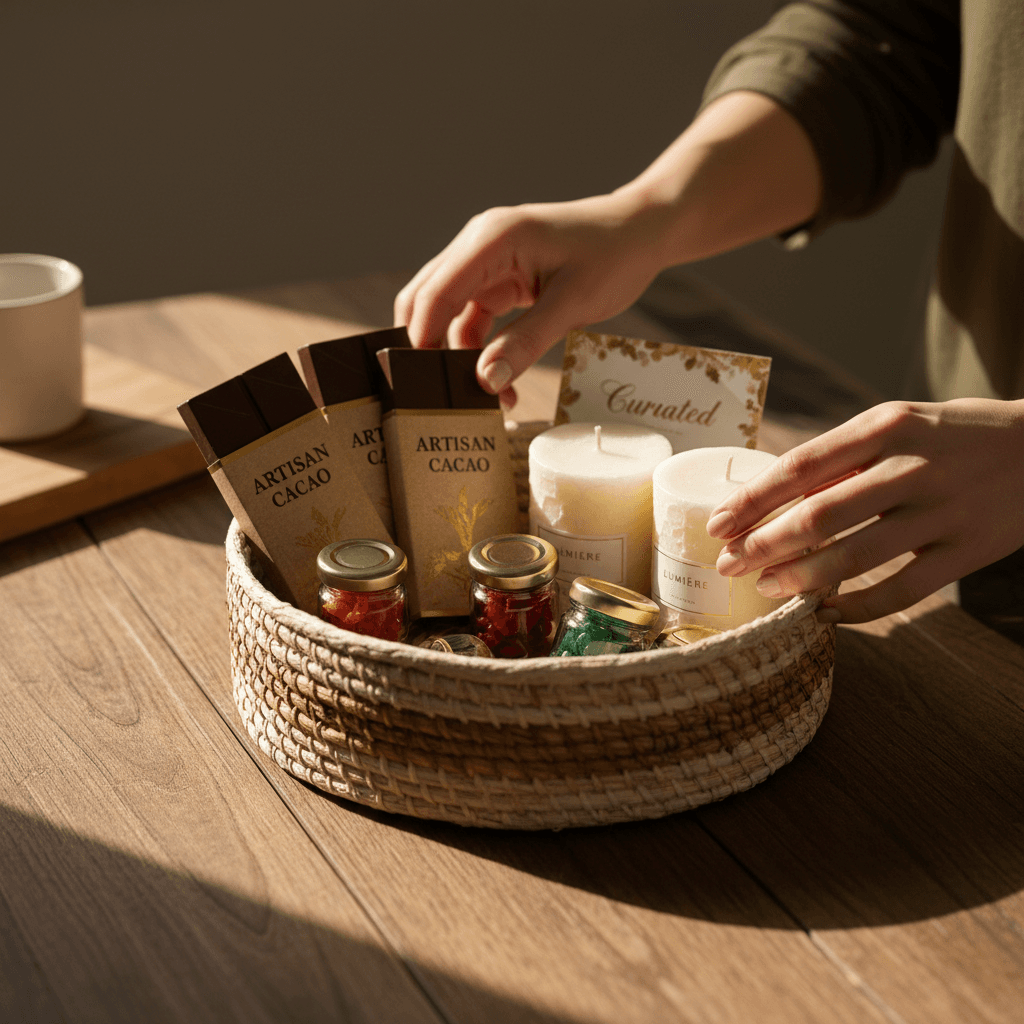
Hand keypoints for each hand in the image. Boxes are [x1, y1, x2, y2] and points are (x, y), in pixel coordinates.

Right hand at [394, 93, 821, 408]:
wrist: (643, 231)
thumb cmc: (614, 256)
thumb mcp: (572, 304)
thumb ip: (525, 342)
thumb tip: (484, 381)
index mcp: (492, 239)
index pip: (436, 292)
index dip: (422, 340)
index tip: (425, 385)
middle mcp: (479, 245)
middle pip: (427, 300)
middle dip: (432, 350)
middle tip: (447, 396)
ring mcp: (486, 262)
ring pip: (447, 314)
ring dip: (460, 356)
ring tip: (487, 398)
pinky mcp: (499, 280)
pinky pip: (473, 318)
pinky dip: (479, 351)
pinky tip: (500, 382)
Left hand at [707, 399, 1023, 622]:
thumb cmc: (952, 436)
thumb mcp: (898, 424)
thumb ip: (842, 458)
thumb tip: (771, 497)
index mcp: (886, 426)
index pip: (800, 466)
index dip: (752, 501)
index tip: (717, 525)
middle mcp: (912, 466)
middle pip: (819, 515)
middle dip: (764, 545)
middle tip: (730, 564)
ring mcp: (942, 511)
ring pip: (854, 557)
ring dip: (801, 578)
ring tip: (768, 589)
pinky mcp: (966, 551)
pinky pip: (900, 591)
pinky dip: (856, 608)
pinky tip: (824, 614)